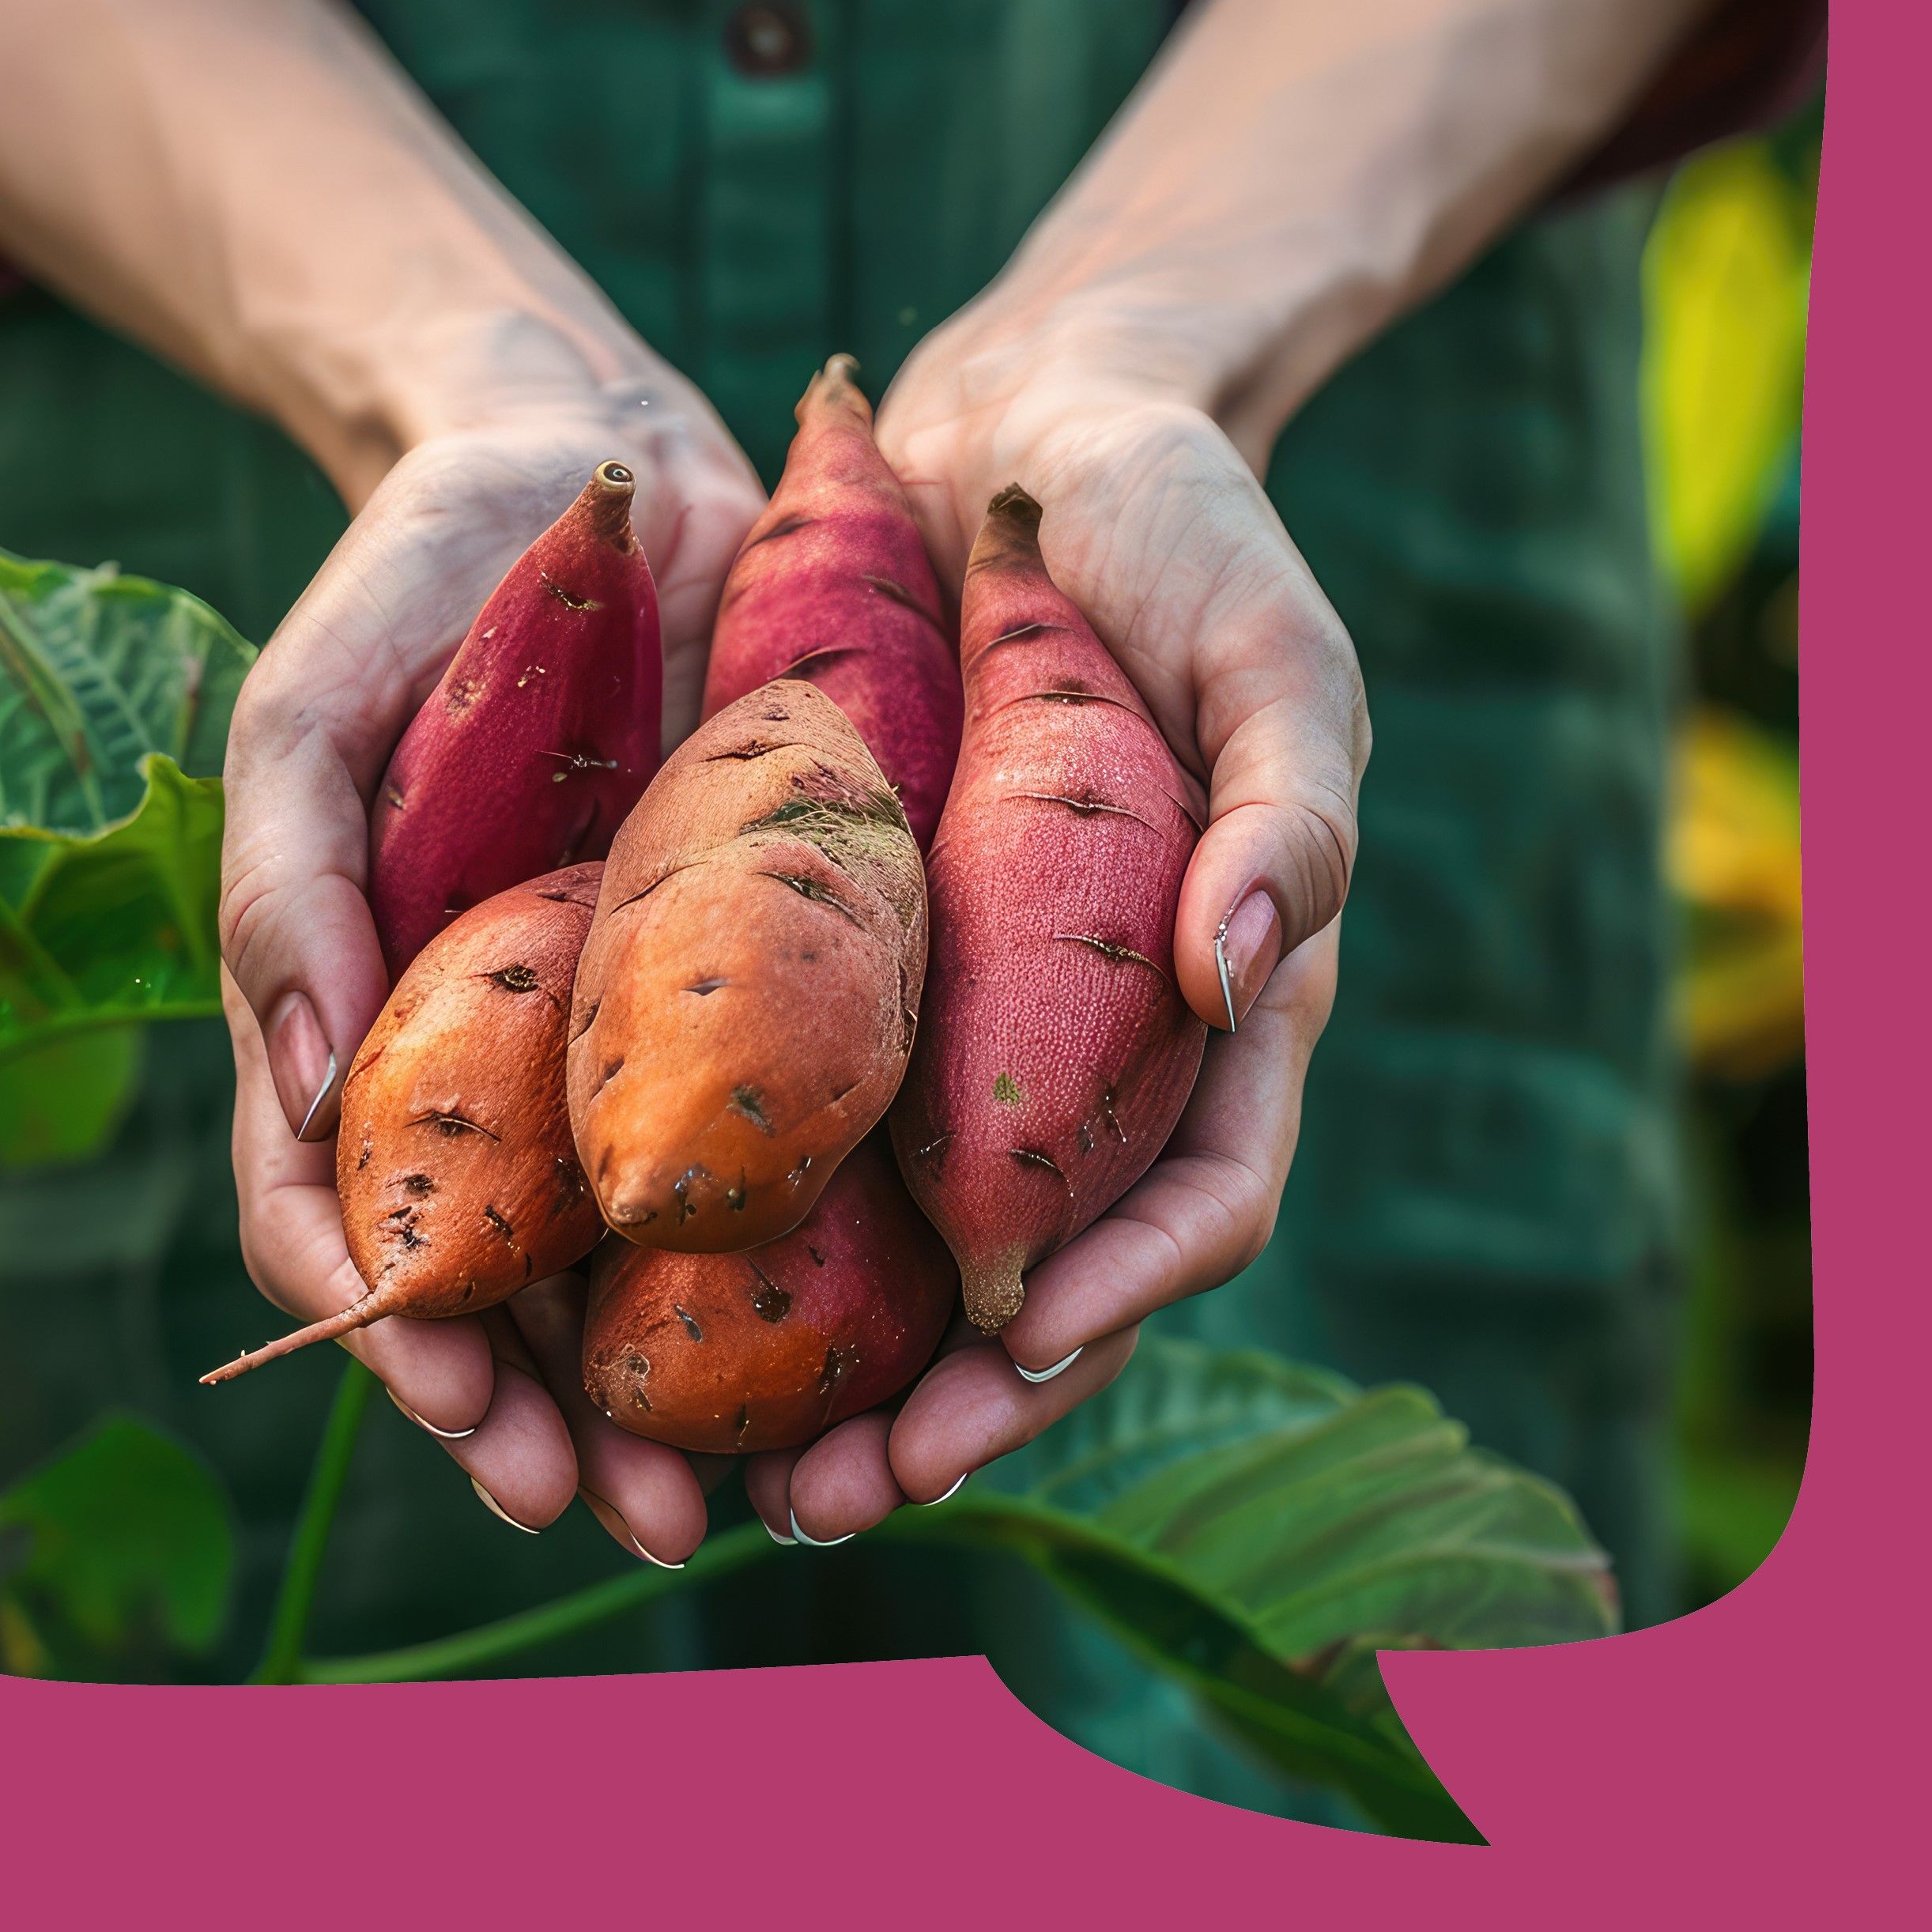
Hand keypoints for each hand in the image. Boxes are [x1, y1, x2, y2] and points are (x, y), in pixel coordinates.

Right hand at [216, 317, 764, 1549]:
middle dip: (555, 1415)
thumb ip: (287, 882)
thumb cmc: (429, 576)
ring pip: (650, 1249)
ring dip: (685, 1386)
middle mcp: (506, 1048)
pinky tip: (879, 1333)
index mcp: (373, 1012)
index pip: (349, 1213)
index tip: (463, 1415)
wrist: (608, 466)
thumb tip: (301, 1079)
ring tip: (753, 1491)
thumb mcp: (316, 703)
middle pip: (511, 1278)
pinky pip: (785, 1131)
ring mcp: (635, 1023)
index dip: (391, 1332)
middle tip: (627, 1514)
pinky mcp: (769, 973)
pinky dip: (811, 1248)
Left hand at [735, 306, 1364, 1542]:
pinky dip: (747, 1216)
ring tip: (715, 1463)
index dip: (1120, 1302)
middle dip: (953, 1402)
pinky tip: (639, 1281)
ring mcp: (974, 1006)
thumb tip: (1246, 976)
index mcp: (1218, 999)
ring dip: (833, 1364)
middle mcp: (1092, 1035)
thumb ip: (1292, 809)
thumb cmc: (1184, 533)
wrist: (1029, 434)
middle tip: (826, 1497)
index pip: (1200, 1199)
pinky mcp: (860, 954)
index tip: (1009, 1363)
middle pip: (1042, 1270)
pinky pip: (805, 1111)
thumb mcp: (1276, 648)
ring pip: (909, 1236)